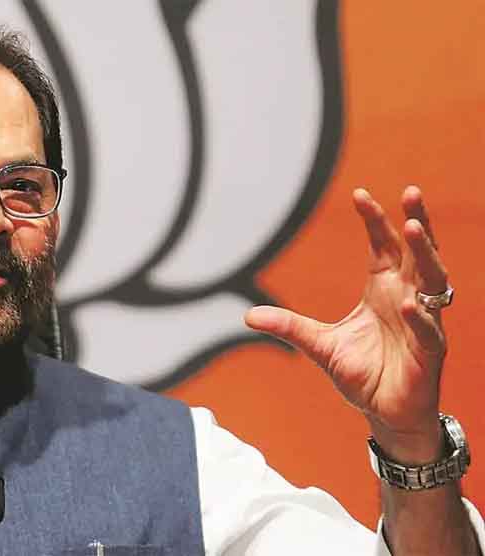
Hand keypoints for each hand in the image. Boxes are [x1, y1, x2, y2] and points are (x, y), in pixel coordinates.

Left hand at [245, 186, 448, 459]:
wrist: (386, 413)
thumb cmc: (363, 373)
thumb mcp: (319, 345)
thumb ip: (289, 327)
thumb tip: (248, 316)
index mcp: (385, 290)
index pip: (384, 247)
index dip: (376, 220)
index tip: (360, 193)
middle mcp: (409, 300)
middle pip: (418, 254)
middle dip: (416, 223)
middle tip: (411, 192)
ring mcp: (423, 325)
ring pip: (434, 282)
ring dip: (426, 255)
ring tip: (413, 229)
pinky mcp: (429, 355)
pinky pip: (428, 332)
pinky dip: (420, 318)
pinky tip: (409, 305)